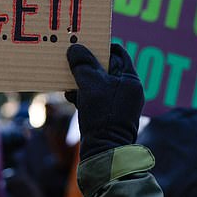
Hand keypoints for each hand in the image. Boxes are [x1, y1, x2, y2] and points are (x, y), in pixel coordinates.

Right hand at [65, 44, 143, 160]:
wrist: (104, 153)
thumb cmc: (103, 116)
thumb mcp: (90, 85)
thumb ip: (82, 64)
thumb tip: (75, 48)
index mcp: (130, 79)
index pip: (117, 52)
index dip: (100, 47)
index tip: (82, 43)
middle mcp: (127, 89)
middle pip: (104, 67)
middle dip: (86, 63)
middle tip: (70, 58)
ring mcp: (117, 103)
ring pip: (96, 82)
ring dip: (81, 79)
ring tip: (67, 79)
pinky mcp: (107, 115)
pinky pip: (93, 97)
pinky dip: (81, 94)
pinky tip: (69, 96)